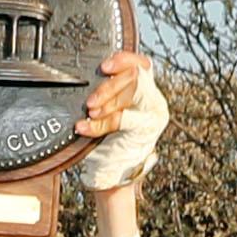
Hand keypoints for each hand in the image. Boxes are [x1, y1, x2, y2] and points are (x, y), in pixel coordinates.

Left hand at [72, 51, 169, 192]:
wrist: (111, 176)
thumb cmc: (106, 141)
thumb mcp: (109, 112)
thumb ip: (108, 93)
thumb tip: (84, 73)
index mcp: (146, 91)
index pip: (141, 65)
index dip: (123, 60)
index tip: (103, 67)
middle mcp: (154, 102)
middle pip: (135, 78)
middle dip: (108, 88)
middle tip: (90, 102)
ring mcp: (152, 117)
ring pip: (130, 95)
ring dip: (106, 102)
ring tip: (89, 112)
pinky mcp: (144, 132)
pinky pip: (120, 120)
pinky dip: (98, 125)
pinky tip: (82, 127)